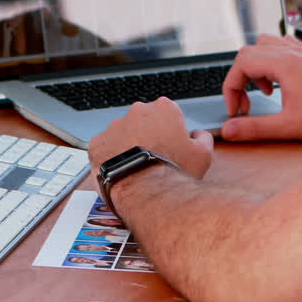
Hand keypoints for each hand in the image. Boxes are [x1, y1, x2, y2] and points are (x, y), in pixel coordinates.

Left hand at [88, 97, 213, 181]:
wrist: (147, 192)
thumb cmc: (175, 172)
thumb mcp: (203, 155)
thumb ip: (202, 138)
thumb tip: (198, 134)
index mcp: (164, 108)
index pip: (167, 113)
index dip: (170, 131)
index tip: (170, 146)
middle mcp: (138, 111)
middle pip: (143, 121)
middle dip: (147, 135)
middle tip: (153, 158)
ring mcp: (115, 125)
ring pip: (122, 133)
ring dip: (128, 146)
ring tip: (136, 168)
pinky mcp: (97, 142)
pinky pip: (104, 147)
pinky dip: (110, 157)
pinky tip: (121, 170)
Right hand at [221, 34, 301, 143]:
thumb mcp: (289, 126)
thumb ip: (254, 128)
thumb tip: (229, 131)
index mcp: (285, 64)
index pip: (241, 63)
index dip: (231, 87)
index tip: (235, 109)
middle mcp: (293, 53)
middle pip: (249, 52)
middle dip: (240, 78)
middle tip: (244, 104)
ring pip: (265, 45)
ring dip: (255, 66)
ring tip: (263, 92)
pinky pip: (282, 47)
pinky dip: (272, 61)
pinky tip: (279, 81)